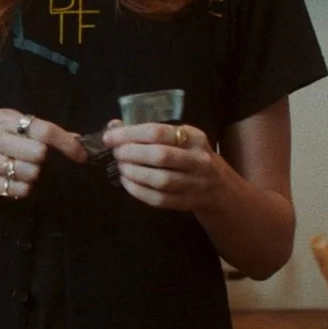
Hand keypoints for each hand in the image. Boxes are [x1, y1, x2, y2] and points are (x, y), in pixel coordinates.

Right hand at [0, 110, 87, 200]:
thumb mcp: (9, 127)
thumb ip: (39, 131)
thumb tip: (77, 138)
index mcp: (3, 118)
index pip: (43, 130)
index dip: (67, 144)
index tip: (82, 156)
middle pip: (38, 155)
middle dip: (40, 161)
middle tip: (31, 160)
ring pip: (28, 174)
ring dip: (31, 177)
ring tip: (20, 172)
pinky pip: (14, 189)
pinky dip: (20, 189)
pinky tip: (13, 182)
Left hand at [101, 120, 225, 211]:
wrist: (217, 186)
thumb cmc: (189, 156)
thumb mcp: (178, 138)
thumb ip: (147, 131)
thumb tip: (114, 126)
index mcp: (194, 137)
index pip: (157, 132)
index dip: (129, 134)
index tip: (110, 138)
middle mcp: (198, 159)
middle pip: (160, 156)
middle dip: (131, 154)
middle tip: (117, 154)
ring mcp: (195, 183)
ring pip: (160, 180)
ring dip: (134, 173)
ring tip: (121, 168)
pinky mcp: (187, 202)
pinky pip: (159, 199)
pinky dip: (138, 191)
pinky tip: (127, 182)